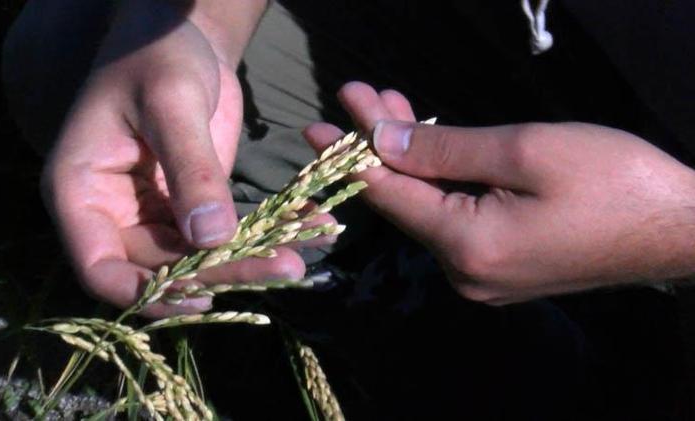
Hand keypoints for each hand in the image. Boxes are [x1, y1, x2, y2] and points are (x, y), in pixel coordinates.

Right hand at [42, 2, 305, 316]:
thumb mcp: (172, 102)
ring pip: (195, 259)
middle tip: (284, 267)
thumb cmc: (156, 53)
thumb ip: (190, 169)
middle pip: (160, 268)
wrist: (179, 35)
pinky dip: (261, 234)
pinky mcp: (189, 205)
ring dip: (246, 261)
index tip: (201, 296)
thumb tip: (212, 239)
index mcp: (80, 192)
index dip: (146, 292)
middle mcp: (112, 213)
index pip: (100, 268)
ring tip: (300, 256)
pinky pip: (221, 234)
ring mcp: (152, 212)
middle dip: (220, 273)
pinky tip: (306, 227)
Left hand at [305, 82, 694, 303]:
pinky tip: (431, 148)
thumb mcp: (523, 151)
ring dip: (413, 159)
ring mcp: (483, 276)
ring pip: (429, 208)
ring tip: (393, 107)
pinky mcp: (502, 269)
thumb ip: (442, 150)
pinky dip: (440, 182)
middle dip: (382, 145)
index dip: (351, 156)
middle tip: (363, 96)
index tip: (320, 124)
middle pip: (405, 201)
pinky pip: (455, 221)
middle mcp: (464, 273)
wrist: (679, 229)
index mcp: (465, 246)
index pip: (388, 196)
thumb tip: (380, 141)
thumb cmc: (613, 180)